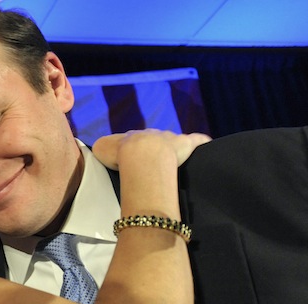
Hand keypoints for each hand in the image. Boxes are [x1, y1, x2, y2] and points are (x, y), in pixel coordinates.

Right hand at [92, 129, 211, 168]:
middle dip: (155, 149)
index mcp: (133, 136)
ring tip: (174, 162)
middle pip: (156, 140)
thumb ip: (103, 148)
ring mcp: (171, 138)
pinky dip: (201, 142)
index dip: (133, 151)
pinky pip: (197, 140)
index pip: (135, 140)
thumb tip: (102, 150)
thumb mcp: (101, 149)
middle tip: (153, 165)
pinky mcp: (187, 144)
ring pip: (174, 140)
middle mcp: (153, 134)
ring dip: (174, 149)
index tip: (133, 162)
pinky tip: (206, 146)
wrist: (139, 155)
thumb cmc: (119, 154)